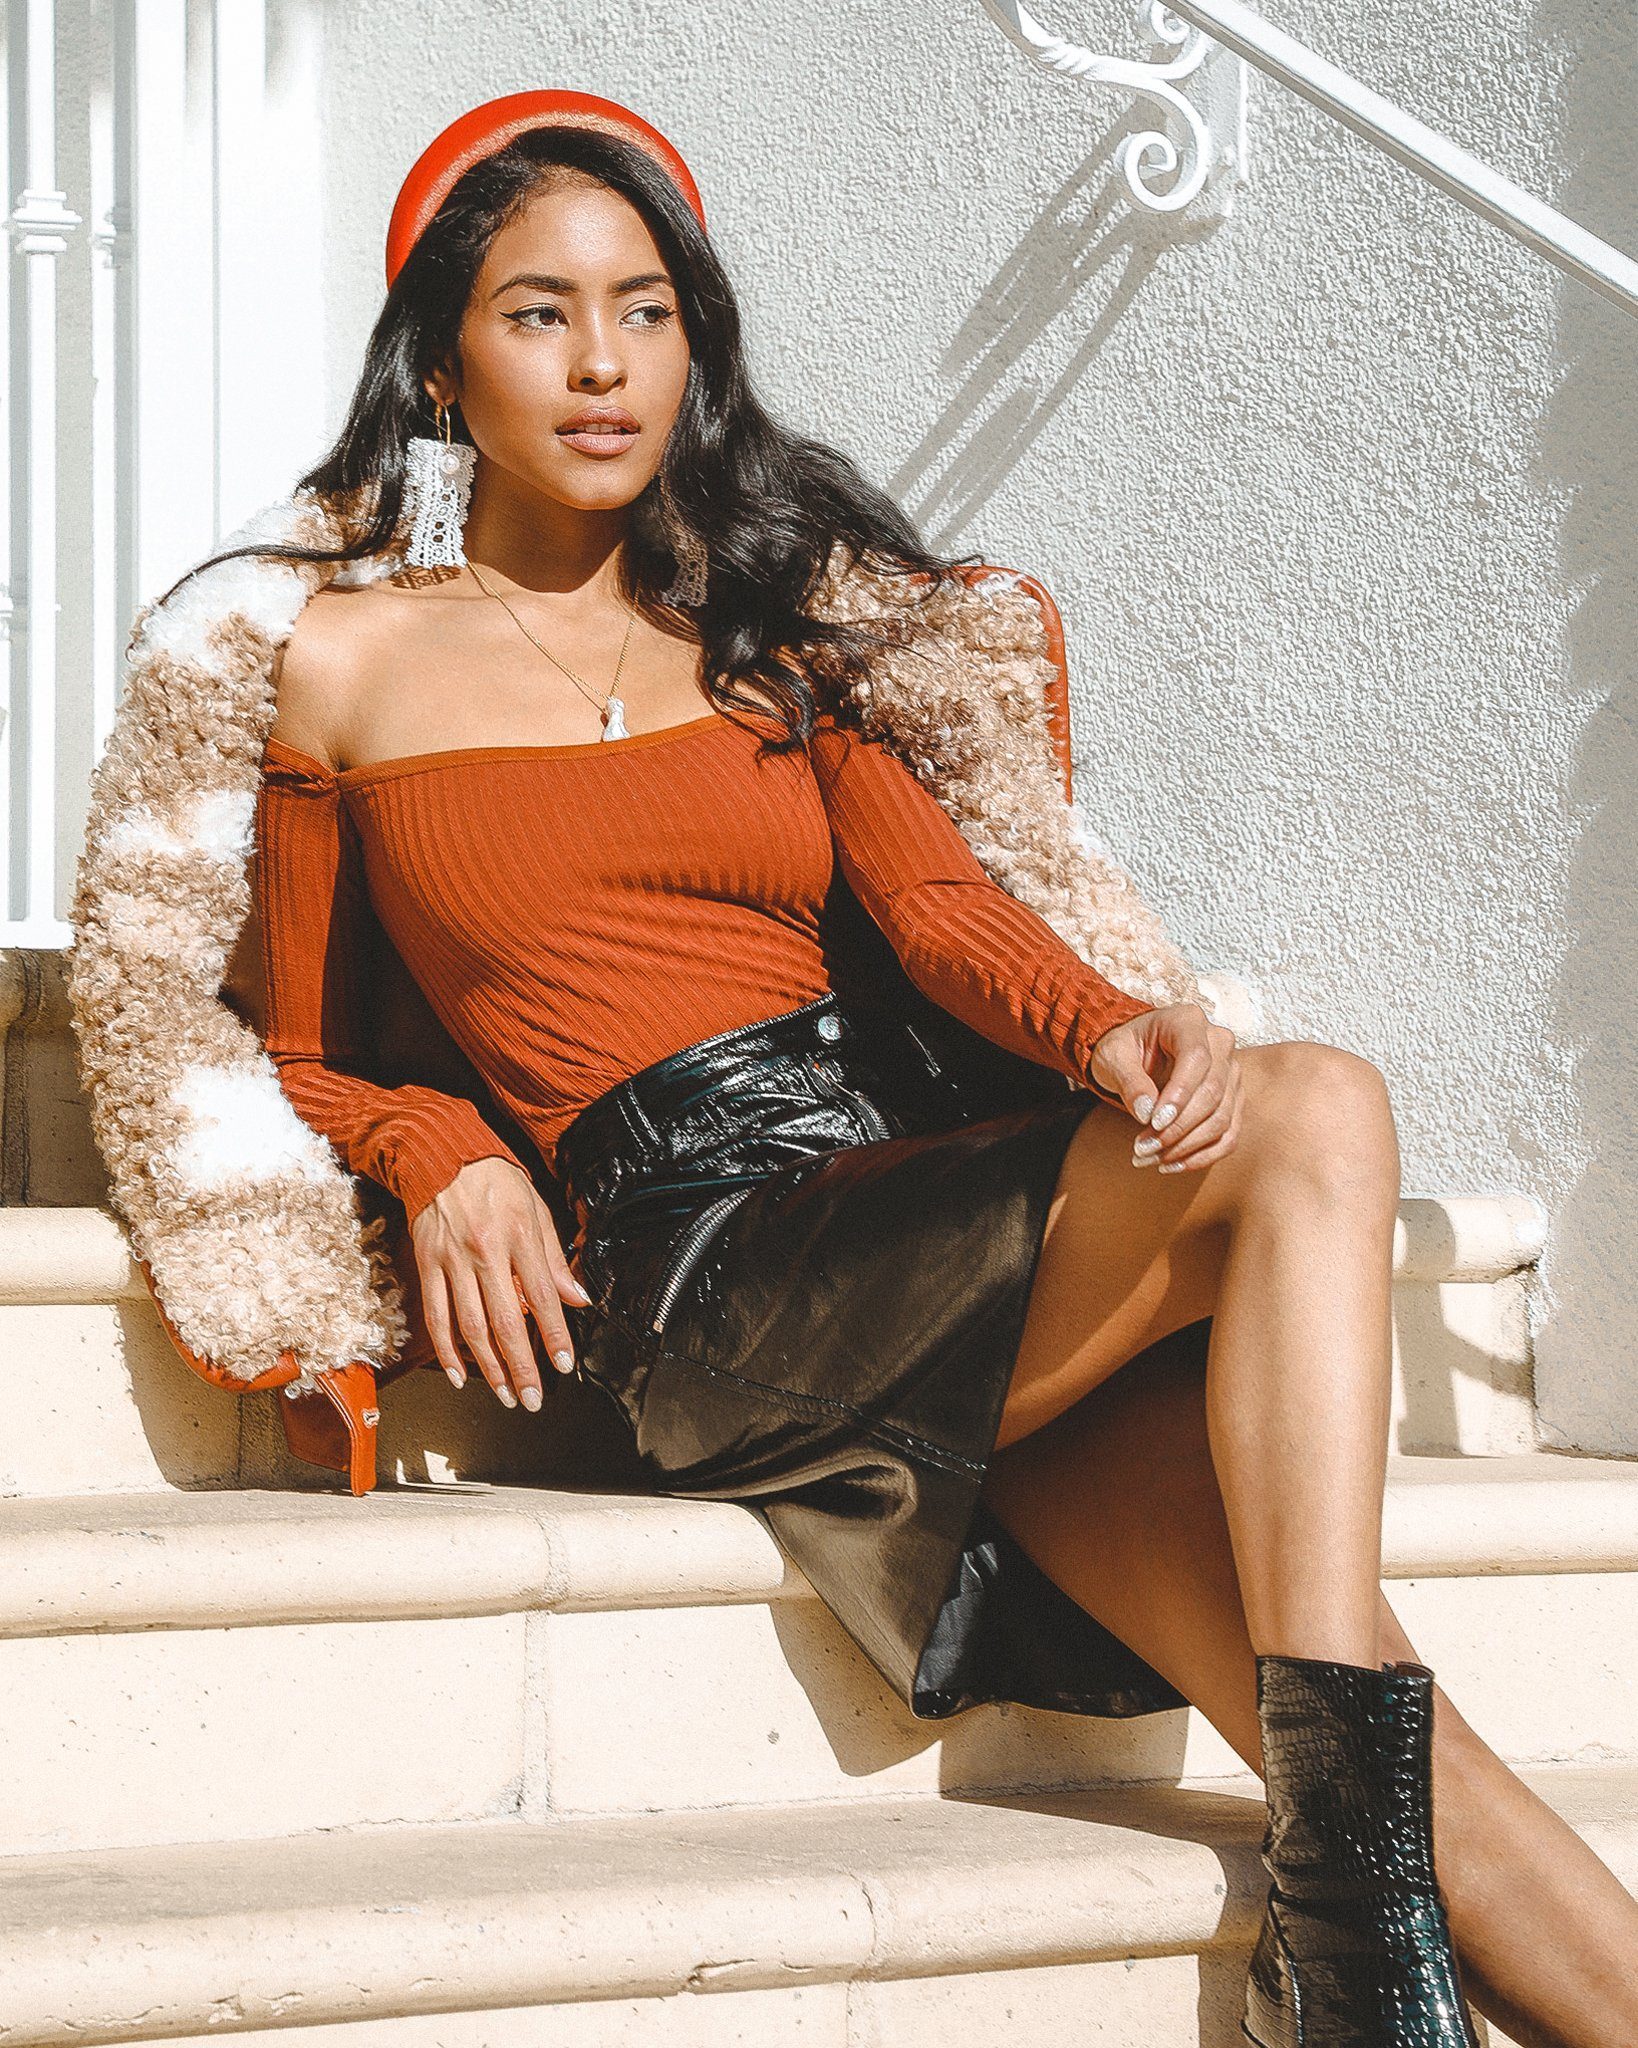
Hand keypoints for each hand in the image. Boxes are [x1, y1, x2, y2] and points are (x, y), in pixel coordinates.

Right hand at [410, 1156, 593, 1408]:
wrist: (441, 1155)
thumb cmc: (495, 1180)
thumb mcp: (536, 1209)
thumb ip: (555, 1259)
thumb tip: (578, 1298)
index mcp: (519, 1236)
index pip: (542, 1296)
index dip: (555, 1334)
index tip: (564, 1364)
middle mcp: (485, 1252)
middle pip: (505, 1322)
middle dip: (521, 1366)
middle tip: (532, 1398)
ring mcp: (452, 1261)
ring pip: (470, 1327)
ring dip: (488, 1368)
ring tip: (505, 1394)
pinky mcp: (427, 1266)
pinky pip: (436, 1316)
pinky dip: (446, 1350)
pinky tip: (459, 1375)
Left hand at [1087, 1002, 1242, 1173]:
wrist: (1135, 1052)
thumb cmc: (1123, 1048)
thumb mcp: (1113, 1057)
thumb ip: (1129, 1080)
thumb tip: (1146, 1114)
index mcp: (1188, 1022)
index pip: (1197, 1059)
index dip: (1180, 1094)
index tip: (1153, 1122)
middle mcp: (1219, 1043)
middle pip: (1213, 1092)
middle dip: (1178, 1128)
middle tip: (1142, 1149)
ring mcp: (1230, 1072)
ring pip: (1222, 1117)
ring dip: (1186, 1146)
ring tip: (1149, 1158)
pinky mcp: (1232, 1099)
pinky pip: (1229, 1134)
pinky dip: (1203, 1155)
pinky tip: (1171, 1165)